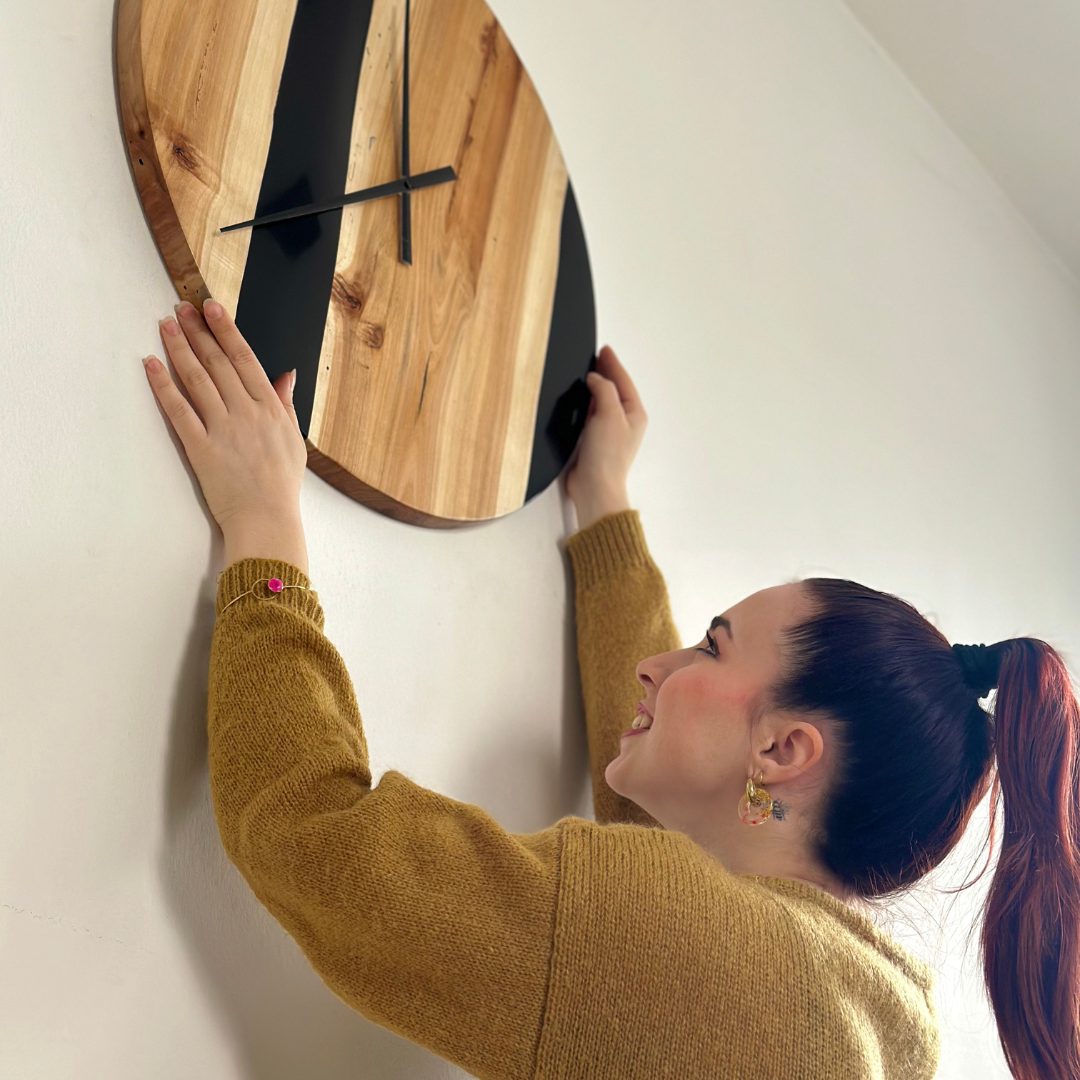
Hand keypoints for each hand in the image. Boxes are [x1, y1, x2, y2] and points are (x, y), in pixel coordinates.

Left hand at [143, 300, 307, 533]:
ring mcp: (223, 429)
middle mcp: (246, 413)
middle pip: (218, 363)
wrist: (267, 520)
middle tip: (182, 308)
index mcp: (270, 409)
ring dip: (179, 349)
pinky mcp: (201, 448)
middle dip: (199, 331)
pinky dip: (163, 386)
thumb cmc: (281, 485)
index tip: (213, 308)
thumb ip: (287, 405)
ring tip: (166, 326)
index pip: (245, 359)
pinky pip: (179, 411)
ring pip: (197, 380)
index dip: (227, 330)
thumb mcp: (294, 440)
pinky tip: (151, 365)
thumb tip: (286, 376)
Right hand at [565, 345, 647, 511]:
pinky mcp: (595, 440)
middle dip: (606, 372)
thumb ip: (603, 390)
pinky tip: (582, 398)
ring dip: (597, 386)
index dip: (612, 363)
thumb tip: (594, 378)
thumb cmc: (606, 457)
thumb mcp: (609, 414)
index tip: (604, 350)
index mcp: (635, 414)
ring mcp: (610, 431)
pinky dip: (588, 402)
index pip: (623, 381)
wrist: (595, 486)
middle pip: (615, 389)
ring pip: (604, 401)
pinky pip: (593, 414)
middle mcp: (625, 422)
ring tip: (590, 371)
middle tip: (597, 356)